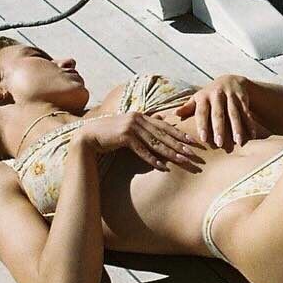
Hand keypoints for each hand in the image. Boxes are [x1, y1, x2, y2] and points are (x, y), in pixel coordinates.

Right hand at [74, 111, 204, 171]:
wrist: (89, 136)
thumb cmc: (110, 133)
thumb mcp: (130, 125)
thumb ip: (146, 122)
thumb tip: (162, 118)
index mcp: (141, 116)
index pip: (165, 126)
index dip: (179, 134)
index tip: (192, 141)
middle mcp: (138, 119)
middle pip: (164, 134)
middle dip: (180, 144)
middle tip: (193, 152)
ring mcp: (131, 127)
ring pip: (156, 143)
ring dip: (171, 153)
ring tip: (183, 160)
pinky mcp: (124, 137)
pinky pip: (142, 150)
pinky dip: (152, 159)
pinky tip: (162, 166)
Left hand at [175, 75, 268, 150]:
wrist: (231, 80)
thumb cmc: (210, 95)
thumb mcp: (198, 98)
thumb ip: (188, 107)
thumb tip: (174, 114)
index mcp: (204, 97)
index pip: (202, 112)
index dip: (202, 125)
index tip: (203, 138)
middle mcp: (217, 95)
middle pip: (219, 113)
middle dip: (219, 128)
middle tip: (219, 143)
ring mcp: (231, 96)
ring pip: (234, 113)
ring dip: (237, 128)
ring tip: (238, 142)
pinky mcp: (243, 98)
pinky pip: (247, 112)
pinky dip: (250, 124)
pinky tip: (252, 135)